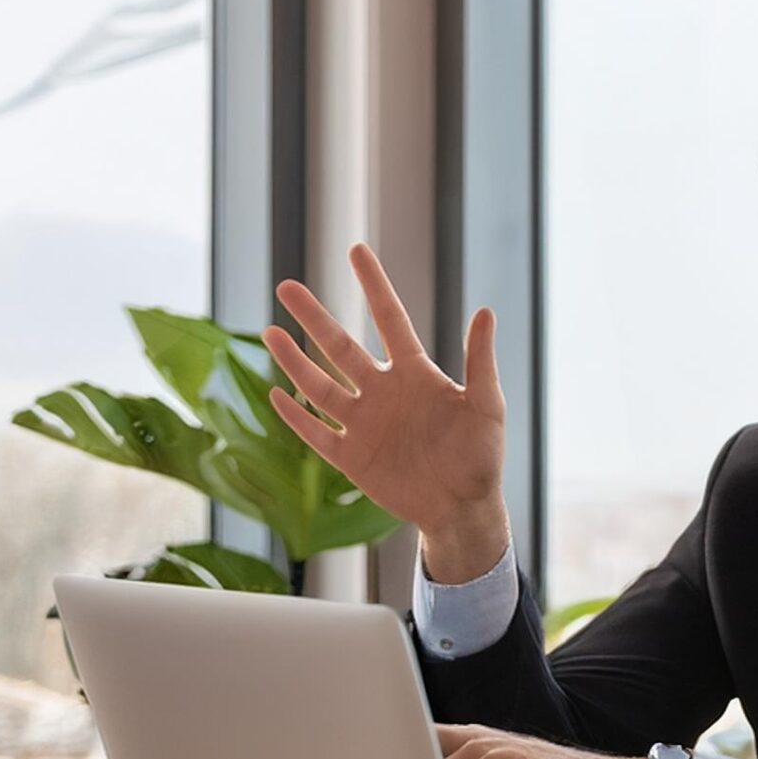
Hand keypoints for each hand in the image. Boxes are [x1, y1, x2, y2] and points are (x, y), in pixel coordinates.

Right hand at [264, 243, 510, 581]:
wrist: (464, 507)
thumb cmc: (482, 456)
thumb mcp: (487, 405)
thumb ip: (480, 361)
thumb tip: (485, 311)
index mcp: (415, 373)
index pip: (389, 319)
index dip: (373, 286)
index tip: (356, 250)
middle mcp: (383, 391)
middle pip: (341, 347)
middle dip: (314, 317)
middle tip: (286, 286)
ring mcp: (364, 424)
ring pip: (320, 386)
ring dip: (295, 361)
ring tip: (270, 331)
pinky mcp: (352, 457)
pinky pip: (317, 433)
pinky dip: (295, 416)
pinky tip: (274, 392)